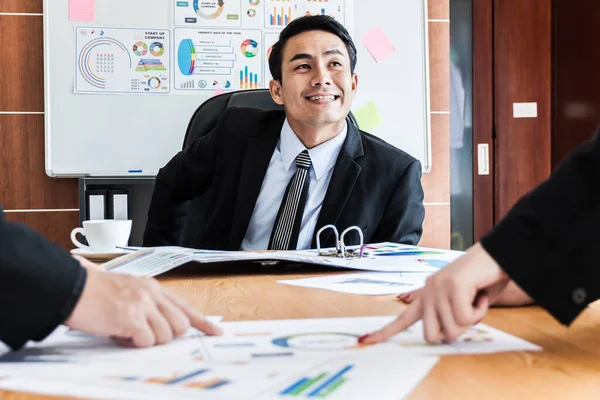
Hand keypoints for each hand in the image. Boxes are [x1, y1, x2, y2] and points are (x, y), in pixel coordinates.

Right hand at [64, 261, 221, 346]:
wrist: (72, 287)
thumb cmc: (96, 293)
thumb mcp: (129, 292)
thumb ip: (148, 305)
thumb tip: (163, 328)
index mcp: (153, 288)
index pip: (185, 306)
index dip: (203, 322)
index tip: (217, 332)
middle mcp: (152, 294)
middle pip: (180, 325)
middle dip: (167, 336)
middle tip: (145, 335)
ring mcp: (142, 305)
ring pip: (165, 335)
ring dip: (147, 340)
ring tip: (126, 332)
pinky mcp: (130, 318)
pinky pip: (145, 341)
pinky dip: (133, 344)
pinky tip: (119, 334)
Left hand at [361, 242, 510, 344]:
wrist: (500, 253)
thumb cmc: (484, 280)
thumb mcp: (462, 302)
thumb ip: (449, 317)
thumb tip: (443, 336)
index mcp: (426, 294)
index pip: (402, 319)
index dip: (385, 332)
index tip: (366, 341)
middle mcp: (427, 290)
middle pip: (431, 335)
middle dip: (454, 332)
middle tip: (467, 313)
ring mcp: (438, 288)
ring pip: (451, 330)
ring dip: (470, 320)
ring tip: (475, 299)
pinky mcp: (452, 286)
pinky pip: (465, 319)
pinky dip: (479, 312)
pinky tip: (480, 295)